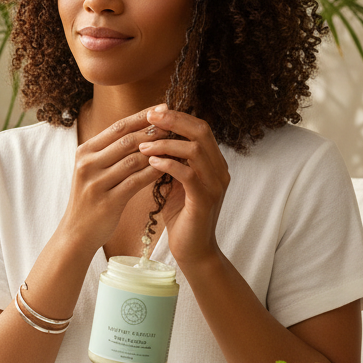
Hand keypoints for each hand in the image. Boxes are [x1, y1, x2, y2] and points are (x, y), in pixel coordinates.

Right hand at [60, 108, 162, 252]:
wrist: (76, 232)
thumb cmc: (91, 198)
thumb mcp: (93, 169)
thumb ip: (110, 151)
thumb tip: (140, 130)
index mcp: (85, 151)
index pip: (117, 127)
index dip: (142, 116)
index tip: (163, 108)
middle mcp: (87, 164)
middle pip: (127, 140)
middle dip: (154, 131)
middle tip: (176, 125)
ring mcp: (96, 183)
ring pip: (134, 160)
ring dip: (157, 152)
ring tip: (176, 146)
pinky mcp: (107, 201)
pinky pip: (136, 182)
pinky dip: (154, 173)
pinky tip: (168, 168)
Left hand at [139, 104, 229, 267]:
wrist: (194, 251)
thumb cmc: (181, 217)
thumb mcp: (176, 183)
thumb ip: (172, 162)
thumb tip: (151, 139)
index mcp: (213, 163)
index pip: (200, 128)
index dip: (177, 117)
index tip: (153, 112)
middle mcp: (219, 170)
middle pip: (201, 132)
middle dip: (174, 121)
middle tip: (149, 117)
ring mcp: (215, 185)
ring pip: (195, 150)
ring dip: (166, 144)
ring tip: (143, 145)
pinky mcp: (204, 200)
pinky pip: (188, 175)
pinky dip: (168, 165)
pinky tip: (151, 162)